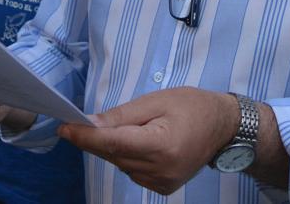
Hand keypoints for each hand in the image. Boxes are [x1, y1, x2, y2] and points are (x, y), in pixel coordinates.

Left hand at [58, 87, 237, 194]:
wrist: (224, 128)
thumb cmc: (192, 106)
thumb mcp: (157, 100)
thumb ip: (123, 115)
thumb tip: (91, 123)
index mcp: (161, 145)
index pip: (112, 143)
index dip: (85, 136)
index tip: (64, 128)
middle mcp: (160, 170)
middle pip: (113, 155)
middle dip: (95, 139)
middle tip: (79, 122)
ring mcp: (162, 183)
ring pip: (120, 165)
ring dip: (113, 147)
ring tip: (128, 128)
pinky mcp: (163, 188)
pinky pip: (132, 172)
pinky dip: (127, 157)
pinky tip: (139, 142)